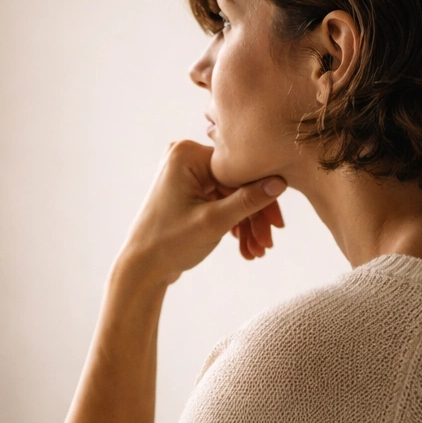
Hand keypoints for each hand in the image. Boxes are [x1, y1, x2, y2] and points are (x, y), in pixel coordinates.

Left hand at [118, 140, 285, 285]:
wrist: (141, 269)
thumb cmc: (168, 243)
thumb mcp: (214, 222)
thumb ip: (248, 200)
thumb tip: (280, 183)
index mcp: (187, 154)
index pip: (239, 169)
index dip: (262, 197)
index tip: (277, 225)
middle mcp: (185, 158)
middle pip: (237, 184)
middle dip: (254, 217)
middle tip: (268, 244)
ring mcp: (187, 175)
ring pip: (231, 196)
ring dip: (246, 225)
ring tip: (256, 252)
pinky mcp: (189, 192)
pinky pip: (220, 202)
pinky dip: (233, 224)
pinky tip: (244, 247)